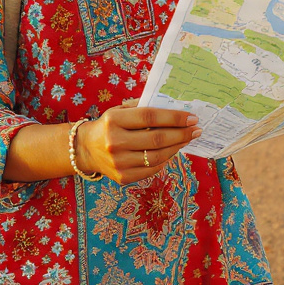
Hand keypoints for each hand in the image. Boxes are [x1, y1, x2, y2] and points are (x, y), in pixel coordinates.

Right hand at [78, 100, 200, 184]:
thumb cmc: (109, 125)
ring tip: (186, 139)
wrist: (86, 149)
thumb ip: (142, 107)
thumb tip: (174, 107)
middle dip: (181, 134)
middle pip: (157, 139)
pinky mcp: (123, 177)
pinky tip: (171, 152)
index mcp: (114, 121)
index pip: (150, 117)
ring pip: (157, 157)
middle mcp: (115, 142)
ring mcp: (118, 163)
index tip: (191, 117)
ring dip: (177, 147)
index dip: (174, 117)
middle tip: (196, 129)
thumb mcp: (119, 110)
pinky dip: (165, 160)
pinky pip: (152, 170)